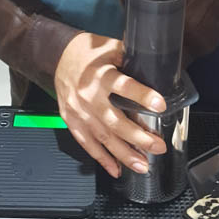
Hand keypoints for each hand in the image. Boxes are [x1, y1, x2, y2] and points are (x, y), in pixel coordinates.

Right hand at [54, 31, 167, 177]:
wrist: (58, 57)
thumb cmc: (88, 53)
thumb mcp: (111, 49)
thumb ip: (131, 63)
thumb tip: (157, 74)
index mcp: (102, 75)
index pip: (124, 86)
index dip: (143, 96)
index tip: (160, 106)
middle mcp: (89, 96)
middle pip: (115, 122)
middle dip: (139, 138)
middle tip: (158, 146)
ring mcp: (79, 112)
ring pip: (103, 138)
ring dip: (124, 154)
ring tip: (143, 165)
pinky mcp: (71, 121)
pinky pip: (87, 144)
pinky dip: (102, 158)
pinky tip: (117, 169)